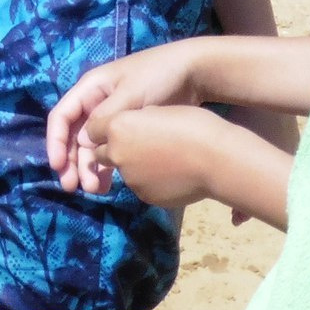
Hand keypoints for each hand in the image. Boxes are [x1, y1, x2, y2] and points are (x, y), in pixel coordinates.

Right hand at [48, 40, 207, 189]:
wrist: (194, 73)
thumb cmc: (158, 76)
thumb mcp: (130, 94)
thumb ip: (106, 118)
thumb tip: (85, 145)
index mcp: (89, 90)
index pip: (62, 117)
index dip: (56, 141)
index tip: (58, 166)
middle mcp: (95, 104)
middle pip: (74, 136)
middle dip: (72, 161)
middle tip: (72, 187)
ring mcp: (112, 118)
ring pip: (92, 146)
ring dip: (89, 167)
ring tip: (95, 190)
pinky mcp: (129, 130)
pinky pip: (111, 149)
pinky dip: (108, 166)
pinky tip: (110, 183)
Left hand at [91, 104, 239, 210]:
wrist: (217, 158)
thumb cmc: (192, 126)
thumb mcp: (156, 112)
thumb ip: (136, 121)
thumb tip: (132, 127)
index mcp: (117, 127)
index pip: (92, 130)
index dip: (105, 130)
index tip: (119, 131)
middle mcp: (116, 153)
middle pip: (103, 153)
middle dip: (115, 151)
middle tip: (141, 147)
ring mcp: (130, 178)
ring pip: (124, 171)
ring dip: (134, 167)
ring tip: (162, 162)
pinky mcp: (145, 196)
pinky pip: (141, 186)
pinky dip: (150, 182)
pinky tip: (171, 176)